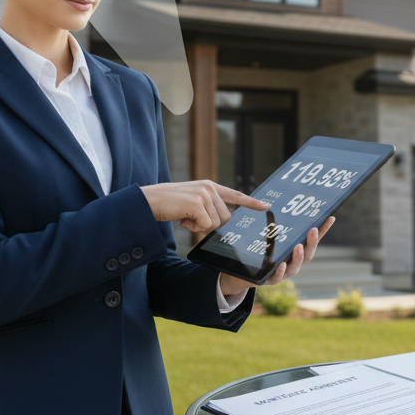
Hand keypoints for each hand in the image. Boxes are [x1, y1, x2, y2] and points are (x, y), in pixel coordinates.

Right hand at [140, 180, 268, 232]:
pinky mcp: (197, 203)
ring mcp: (204, 194)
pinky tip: (183, 219)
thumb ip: (208, 204)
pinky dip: (194, 227)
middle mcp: (209, 187)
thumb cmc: (170, 205)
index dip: (250, 202)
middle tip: (192, 219)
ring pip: (216, 223)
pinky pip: (206, 225)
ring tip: (186, 217)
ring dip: (201, 226)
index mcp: (210, 186)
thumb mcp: (192, 201)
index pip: (235, 194)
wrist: (149, 201)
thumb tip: (223, 218)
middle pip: (226, 218)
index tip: (265, 206)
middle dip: (211, 224)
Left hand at [220, 216, 335, 296]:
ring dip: (298, 257)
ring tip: (298, 247)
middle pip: (308, 254)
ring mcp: (282, 272)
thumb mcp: (267, 235)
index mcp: (296, 251)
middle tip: (312, 230)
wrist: (242, 272)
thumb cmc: (258, 250)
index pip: (313, 240)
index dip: (323, 230)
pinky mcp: (269, 280)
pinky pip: (277, 278)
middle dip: (312, 243)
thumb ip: (275, 223)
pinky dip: (280, 272)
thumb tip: (274, 199)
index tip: (330, 217)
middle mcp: (293, 262)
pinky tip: (281, 264)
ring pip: (295, 267)